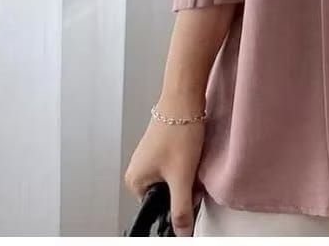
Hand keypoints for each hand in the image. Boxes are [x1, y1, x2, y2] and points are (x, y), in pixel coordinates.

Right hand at [124, 101, 206, 236]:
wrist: (184, 96)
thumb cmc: (178, 132)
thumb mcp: (181, 177)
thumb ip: (181, 209)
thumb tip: (182, 233)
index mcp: (135, 181)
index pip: (159, 207)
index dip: (179, 202)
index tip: (191, 191)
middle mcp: (138, 169)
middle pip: (168, 192)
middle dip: (185, 186)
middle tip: (193, 170)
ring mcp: (150, 156)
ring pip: (174, 177)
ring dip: (187, 173)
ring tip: (193, 156)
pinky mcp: (162, 145)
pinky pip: (176, 163)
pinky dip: (187, 161)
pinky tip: (193, 149)